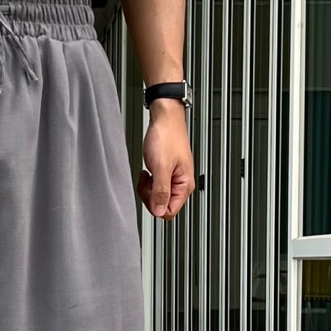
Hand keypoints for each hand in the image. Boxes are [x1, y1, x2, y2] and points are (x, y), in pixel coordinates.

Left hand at [139, 99, 192, 218]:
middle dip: (149, 196)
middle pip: (162, 205)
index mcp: (184, 185)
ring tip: (147, 174)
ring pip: (157, 196)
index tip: (148, 193)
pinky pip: (155, 186)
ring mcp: (173, 178)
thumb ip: (160, 191)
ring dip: (148, 188)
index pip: (169, 211)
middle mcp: (181, 184)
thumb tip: (159, 211)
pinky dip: (148, 182)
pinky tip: (147, 172)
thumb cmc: (166, 137)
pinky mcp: (166, 172)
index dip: (155, 205)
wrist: (165, 118)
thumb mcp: (161, 167)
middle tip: (146, 182)